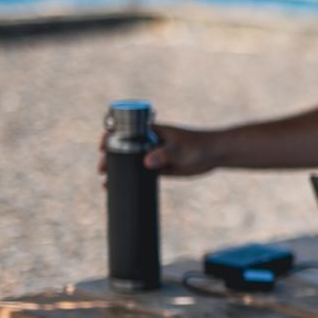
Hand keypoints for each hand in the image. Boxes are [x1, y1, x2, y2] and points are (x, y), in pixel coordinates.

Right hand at [97, 124, 219, 179]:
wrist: (215, 155)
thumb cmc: (198, 146)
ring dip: (118, 170)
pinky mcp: (161, 169)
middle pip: (124, 148)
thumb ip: (164, 154)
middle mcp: (150, 142)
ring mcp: (154, 155)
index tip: (102, 145)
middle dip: (110, 157)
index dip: (111, 136)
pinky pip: (142, 174)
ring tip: (106, 182)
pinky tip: (120, 187)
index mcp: (152, 131)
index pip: (125, 130)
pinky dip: (131, 179)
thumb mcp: (179, 150)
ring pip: (131, 162)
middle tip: (102, 169)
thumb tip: (146, 162)